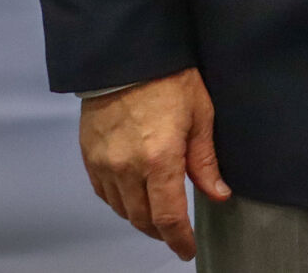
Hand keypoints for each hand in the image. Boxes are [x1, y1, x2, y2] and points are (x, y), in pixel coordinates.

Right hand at [78, 67, 228, 260]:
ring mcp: (104, 164)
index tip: (187, 250)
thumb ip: (205, 160)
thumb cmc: (169, 79)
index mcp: (159, 159)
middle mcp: (127, 168)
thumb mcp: (200, 115)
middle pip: (142, 219)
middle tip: (176, 235)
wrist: (125, 56)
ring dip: (140, 218)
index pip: (168, 217)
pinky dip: (120, 202)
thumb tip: (218, 193)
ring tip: (158, 216)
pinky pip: (104, 193)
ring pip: (121, 209)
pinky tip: (133, 197)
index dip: (178, 239)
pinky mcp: (89, 156)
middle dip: (161, 233)